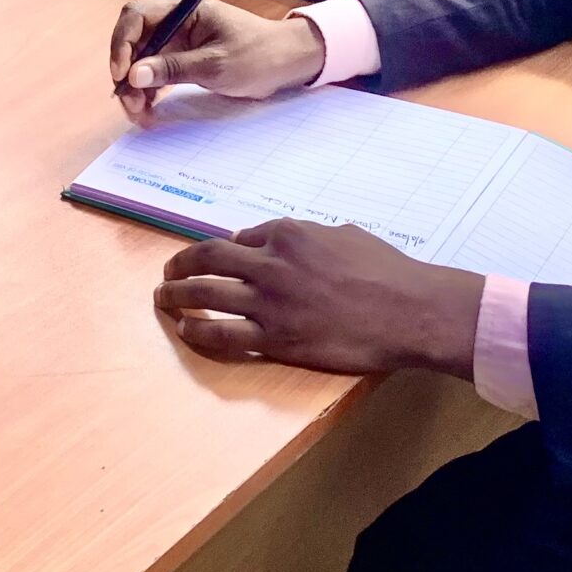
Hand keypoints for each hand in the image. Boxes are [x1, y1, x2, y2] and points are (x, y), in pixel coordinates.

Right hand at [109, 0, 325, 124]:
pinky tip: (149, 110)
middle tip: (129, 103)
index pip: (137, 16)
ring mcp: (179, 41)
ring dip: (135, 86)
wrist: (288, 63)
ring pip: (142, 60)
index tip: (123, 74)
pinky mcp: (183, 59)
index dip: (122, 43)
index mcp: (184, 10)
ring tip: (139, 113)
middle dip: (126, 72)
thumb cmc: (258, 56)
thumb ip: (174, 69)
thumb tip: (134, 75)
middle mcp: (176, 22)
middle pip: (135, 41)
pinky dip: (150, 91)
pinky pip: (157, 72)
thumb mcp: (215, 65)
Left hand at [154, 219, 481, 379]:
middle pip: (208, 258)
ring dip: (176, 295)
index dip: (229, 248)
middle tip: (168, 272)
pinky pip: (222, 335)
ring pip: (204, 294)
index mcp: (288, 233)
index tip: (221, 257)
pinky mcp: (273, 338)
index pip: (242, 237)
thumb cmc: (388, 271)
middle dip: (181, 264)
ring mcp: (268, 301)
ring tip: (162, 298)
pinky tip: (186, 330)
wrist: (409, 310)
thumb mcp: (347, 235)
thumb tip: (299, 243)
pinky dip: (198, 332)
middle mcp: (269, 262)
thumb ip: (314, 237)